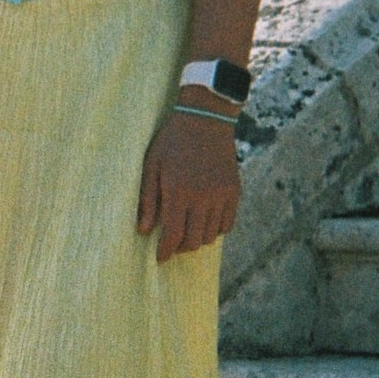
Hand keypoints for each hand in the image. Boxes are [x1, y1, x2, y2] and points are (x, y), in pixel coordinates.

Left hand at [135, 105, 241, 262]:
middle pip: (193, 241)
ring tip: (187, 231)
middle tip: (171, 245)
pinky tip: (204, 222)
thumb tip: (144, 231)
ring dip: (197, 239)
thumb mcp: (152, 166)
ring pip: (211, 235)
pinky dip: (215, 229)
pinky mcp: (234, 192)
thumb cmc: (172, 141)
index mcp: (178, 191)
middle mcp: (203, 197)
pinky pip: (227, 224)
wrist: (205, 119)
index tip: (159, 258)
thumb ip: (147, 199)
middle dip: (180, 247)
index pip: (173, 235)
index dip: (165, 251)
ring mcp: (222, 195)